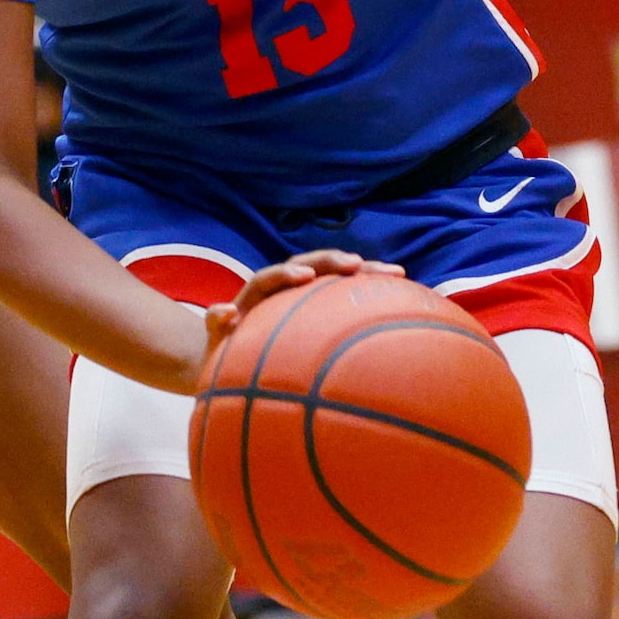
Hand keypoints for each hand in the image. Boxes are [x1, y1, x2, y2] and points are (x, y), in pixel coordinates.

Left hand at [194, 249, 405, 370]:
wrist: (233, 357)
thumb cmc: (223, 353)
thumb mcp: (215, 343)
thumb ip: (217, 324)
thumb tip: (225, 311)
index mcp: (256, 294)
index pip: (270, 276)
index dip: (286, 274)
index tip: (304, 276)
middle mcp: (282, 285)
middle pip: (310, 264)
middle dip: (335, 261)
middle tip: (358, 265)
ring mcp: (305, 293)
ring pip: (335, 275)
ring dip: (364, 271)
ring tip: (396, 272)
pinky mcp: (323, 304)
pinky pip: (347, 293)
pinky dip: (370, 292)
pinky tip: (403, 297)